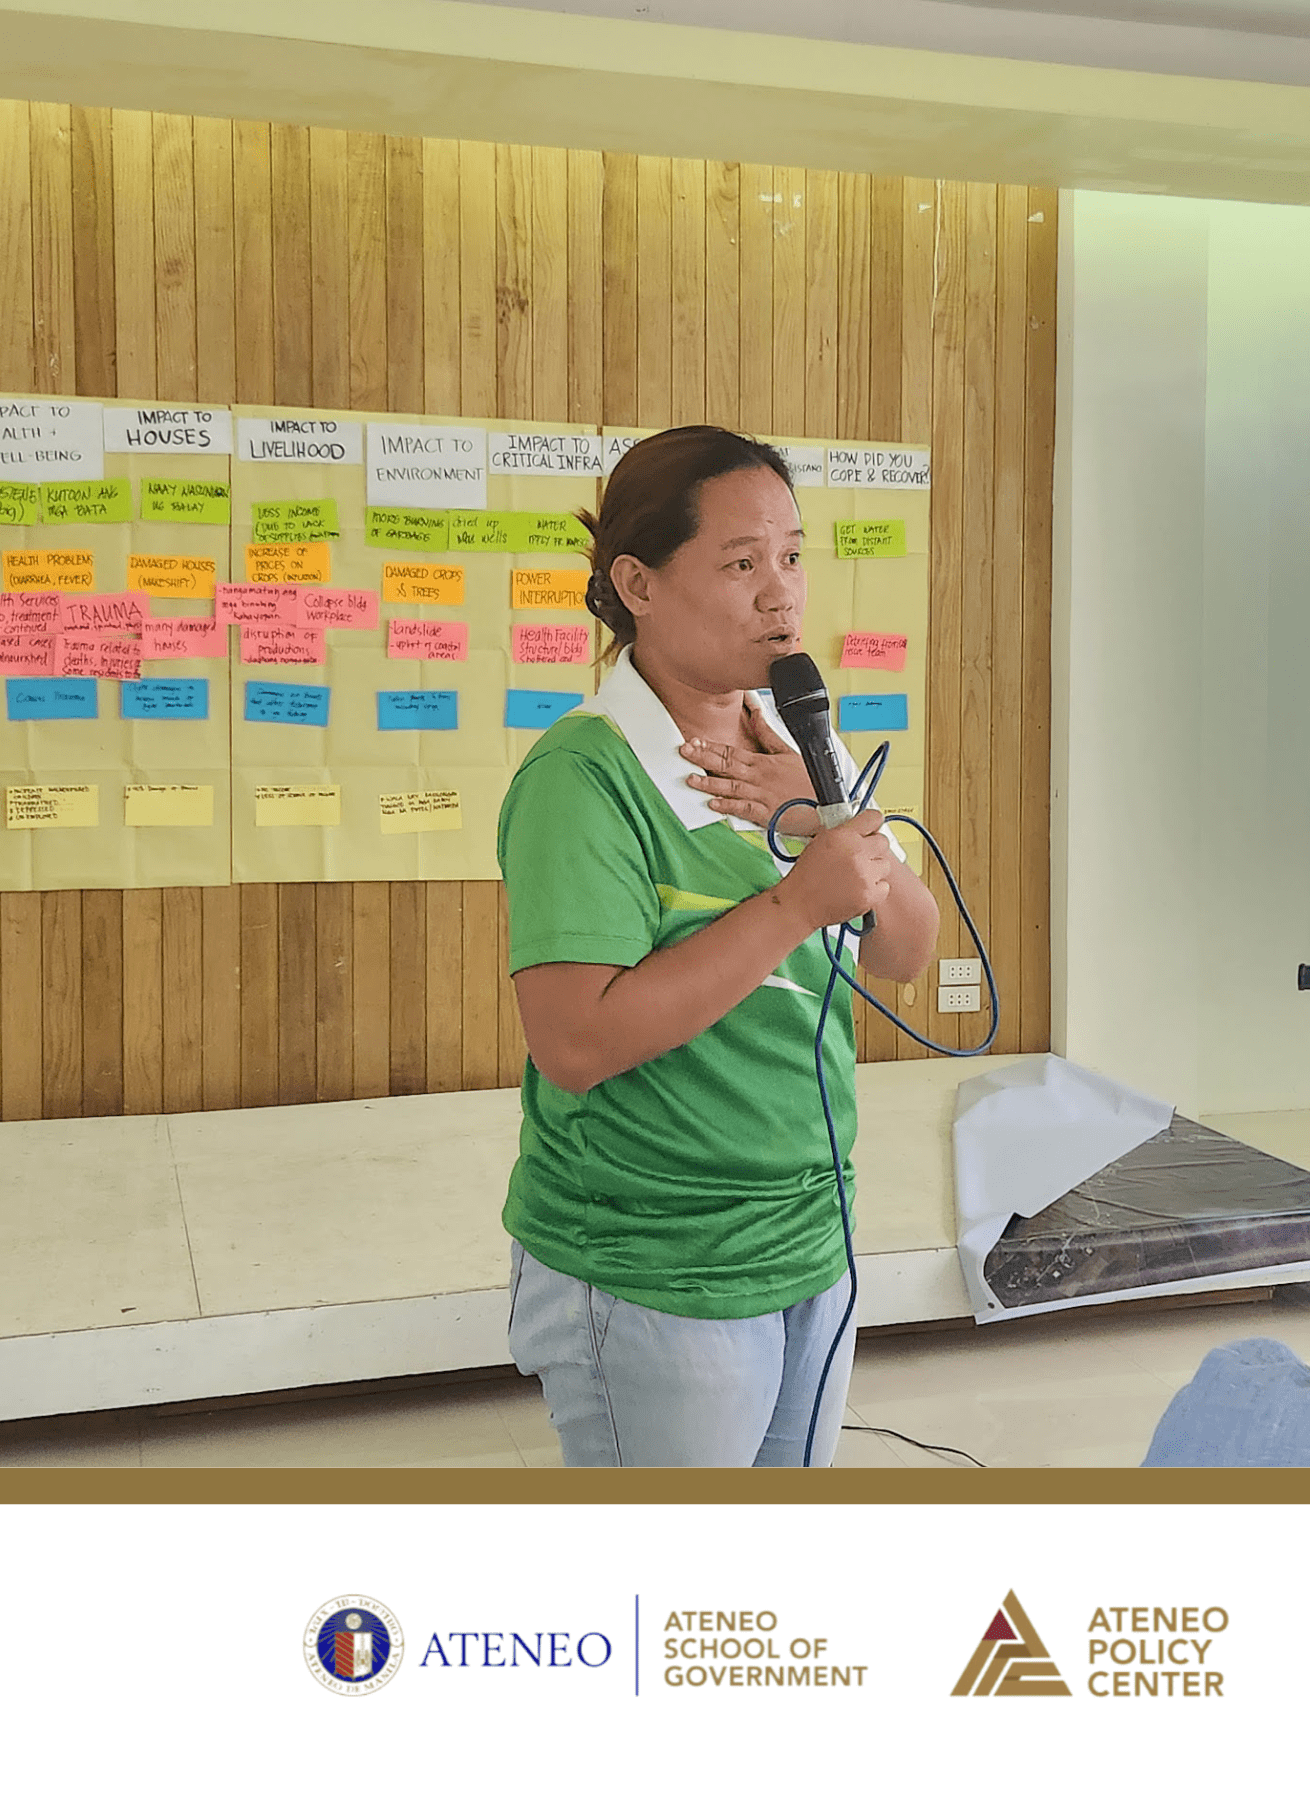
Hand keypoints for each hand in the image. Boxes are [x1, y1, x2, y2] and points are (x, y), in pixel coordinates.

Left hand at [678, 700, 818, 834]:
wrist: (828, 807)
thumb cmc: (809, 782)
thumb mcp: (790, 752)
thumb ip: (768, 734)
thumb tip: (756, 711)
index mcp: (763, 762)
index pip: (732, 751)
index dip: (710, 746)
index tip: (693, 741)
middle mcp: (759, 778)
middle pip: (727, 765)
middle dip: (703, 758)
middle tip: (684, 752)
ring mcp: (762, 796)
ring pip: (731, 787)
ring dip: (710, 783)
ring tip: (691, 779)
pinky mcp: (767, 815)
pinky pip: (744, 810)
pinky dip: (728, 807)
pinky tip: (713, 804)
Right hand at [783, 811, 894, 929]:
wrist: (799, 906)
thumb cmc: (805, 877)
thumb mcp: (818, 843)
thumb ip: (843, 833)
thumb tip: (860, 828)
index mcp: (842, 836)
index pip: (873, 818)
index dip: (872, 824)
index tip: (871, 828)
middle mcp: (856, 853)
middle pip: (883, 841)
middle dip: (872, 849)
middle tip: (859, 857)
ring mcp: (864, 875)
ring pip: (885, 865)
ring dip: (873, 870)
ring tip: (854, 876)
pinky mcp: (869, 895)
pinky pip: (884, 886)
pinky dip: (874, 889)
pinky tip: (857, 889)